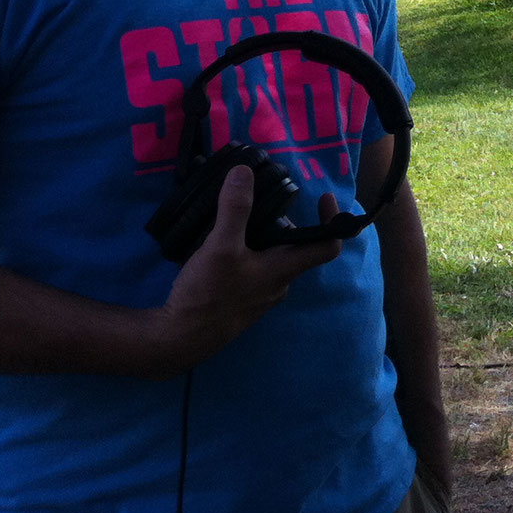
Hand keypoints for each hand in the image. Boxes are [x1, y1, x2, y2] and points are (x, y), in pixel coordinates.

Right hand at [148, 167, 343, 374]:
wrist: (178, 340)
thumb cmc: (208, 295)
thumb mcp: (221, 246)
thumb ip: (234, 209)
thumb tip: (244, 172)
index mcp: (284, 270)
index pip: (328, 246)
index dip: (334, 221)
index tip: (323, 197)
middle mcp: (278, 285)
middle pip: (294, 248)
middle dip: (283, 223)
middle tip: (262, 202)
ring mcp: (259, 296)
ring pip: (270, 260)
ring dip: (260, 238)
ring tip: (236, 220)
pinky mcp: (239, 302)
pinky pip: (251, 272)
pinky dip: (243, 254)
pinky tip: (218, 246)